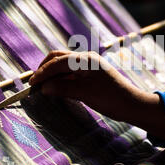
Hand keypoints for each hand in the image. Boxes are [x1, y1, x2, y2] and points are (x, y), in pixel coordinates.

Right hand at [29, 50, 164, 138]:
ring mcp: (88, 67)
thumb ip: (64, 88)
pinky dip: (60, 80)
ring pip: (63, 66)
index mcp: (85, 60)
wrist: (132, 105)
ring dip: (52, 75)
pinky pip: (70, 74)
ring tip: (42, 88)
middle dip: (45, 69)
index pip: (58, 62)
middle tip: (34, 84)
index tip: (32, 85)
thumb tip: (44, 87)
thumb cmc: (111, 98)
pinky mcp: (90, 75)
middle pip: (58, 58)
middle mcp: (86, 59)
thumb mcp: (85, 94)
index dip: (43, 72)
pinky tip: (56, 90)